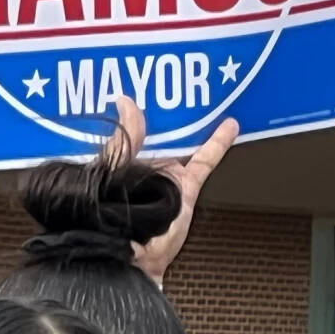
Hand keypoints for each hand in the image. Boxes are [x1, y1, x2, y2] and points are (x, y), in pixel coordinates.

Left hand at [105, 94, 238, 287]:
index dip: (129, 107)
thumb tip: (127, 103)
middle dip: (162, 105)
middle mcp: (139, 165)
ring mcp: (164, 175)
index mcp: (114, 161)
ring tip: (199, 87)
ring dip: (189, 118)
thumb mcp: (108, 172)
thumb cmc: (105, 222)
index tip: (133, 80)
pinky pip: (205, 161)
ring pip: (179, 139)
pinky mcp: (185, 187)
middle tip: (171, 75)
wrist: (128, 259)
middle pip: (154, 129)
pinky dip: (217, 142)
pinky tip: (229, 124)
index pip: (123, 128)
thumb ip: (123, 140)